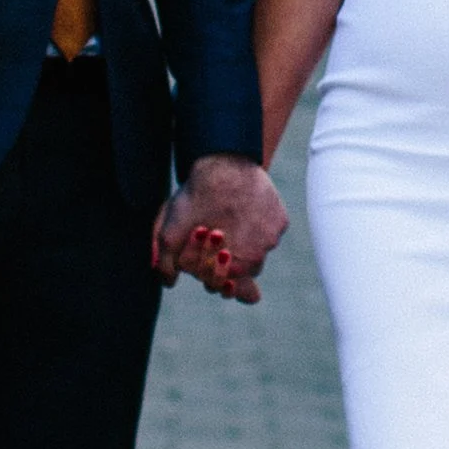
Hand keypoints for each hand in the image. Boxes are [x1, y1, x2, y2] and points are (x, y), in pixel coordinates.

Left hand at [154, 153, 287, 302]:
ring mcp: (273, 237)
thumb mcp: (171, 231)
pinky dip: (256, 225)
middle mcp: (259, 256)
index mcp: (235, 266)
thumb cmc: (197, 197)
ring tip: (225, 223)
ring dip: (242, 243)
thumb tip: (169, 283)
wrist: (224, 160)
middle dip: (226, 261)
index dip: (211, 276)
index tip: (204, 263)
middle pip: (242, 271)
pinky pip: (268, 230)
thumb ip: (167, 263)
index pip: (226, 287)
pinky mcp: (281, 219)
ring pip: (257, 250)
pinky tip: (240, 211)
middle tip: (212, 241)